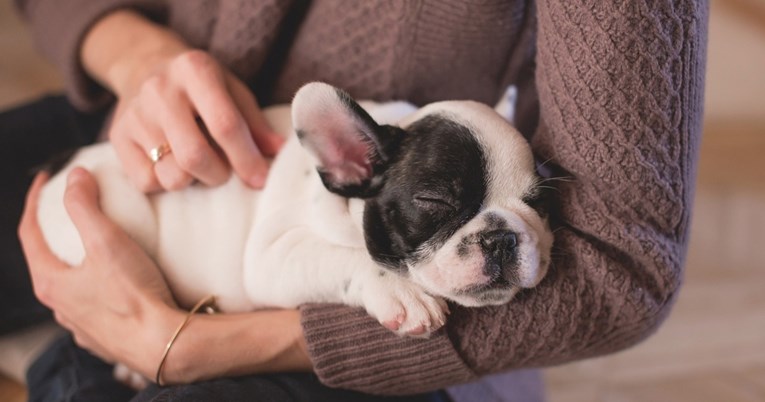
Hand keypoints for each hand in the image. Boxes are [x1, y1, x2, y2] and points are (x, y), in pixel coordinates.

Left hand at [19, 169, 311, 381]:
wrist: (163, 343)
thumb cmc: (133, 294)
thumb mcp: (107, 241)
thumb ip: (86, 206)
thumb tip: (75, 176)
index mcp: (51, 283)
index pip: (29, 233)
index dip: (34, 201)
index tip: (46, 180)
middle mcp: (60, 307)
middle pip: (47, 260)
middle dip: (55, 233)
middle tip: (71, 211)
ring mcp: (81, 324)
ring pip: (71, 286)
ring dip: (77, 262)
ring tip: (96, 246)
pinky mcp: (104, 336)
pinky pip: (93, 305)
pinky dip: (97, 286)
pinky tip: (115, 282)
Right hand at [82, 11, 283, 191]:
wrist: (143, 65)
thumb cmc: (200, 86)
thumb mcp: (232, 91)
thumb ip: (255, 123)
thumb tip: (280, 151)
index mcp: (195, 70)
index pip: (225, 124)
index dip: (246, 158)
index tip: (260, 179)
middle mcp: (160, 90)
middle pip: (194, 156)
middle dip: (219, 174)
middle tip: (224, 172)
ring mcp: (134, 114)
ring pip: (171, 175)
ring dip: (193, 180)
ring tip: (197, 164)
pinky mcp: (117, 137)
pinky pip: (146, 182)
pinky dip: (165, 182)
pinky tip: (171, 164)